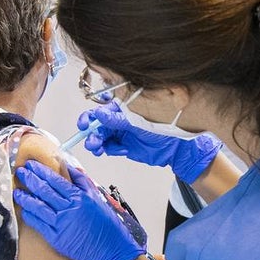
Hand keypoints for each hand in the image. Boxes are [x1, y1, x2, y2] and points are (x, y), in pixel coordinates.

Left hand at [13, 160, 145, 259]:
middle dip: (30, 179)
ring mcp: (61, 224)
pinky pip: (39, 225)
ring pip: (38, 207)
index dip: (41, 171)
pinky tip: (25, 210)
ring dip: (26, 198)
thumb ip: (82, 181)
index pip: (55, 180)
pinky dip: (31, 216)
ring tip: (17, 191)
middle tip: (21, 172)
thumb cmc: (105, 223)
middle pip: (44, 191)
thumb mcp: (96, 197)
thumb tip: (69, 167)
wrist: (111, 248)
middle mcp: (69, 209)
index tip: (32, 165)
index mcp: (79, 197)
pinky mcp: (57, 239)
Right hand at [77, 102, 222, 183]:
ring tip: (98, 148)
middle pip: (97, 125)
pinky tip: (116, 150)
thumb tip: (99, 115)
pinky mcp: (122, 146)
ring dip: (96, 142)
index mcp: (122, 109)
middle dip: (91, 133)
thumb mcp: (137, 122)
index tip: (84, 124)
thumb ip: (117, 120)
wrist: (175, 147)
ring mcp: (120, 133)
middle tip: (92, 140)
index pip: (100, 111)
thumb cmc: (162, 127)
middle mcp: (119, 120)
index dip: (90, 118)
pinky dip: (109, 149)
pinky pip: (109, 147)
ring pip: (101, 138)